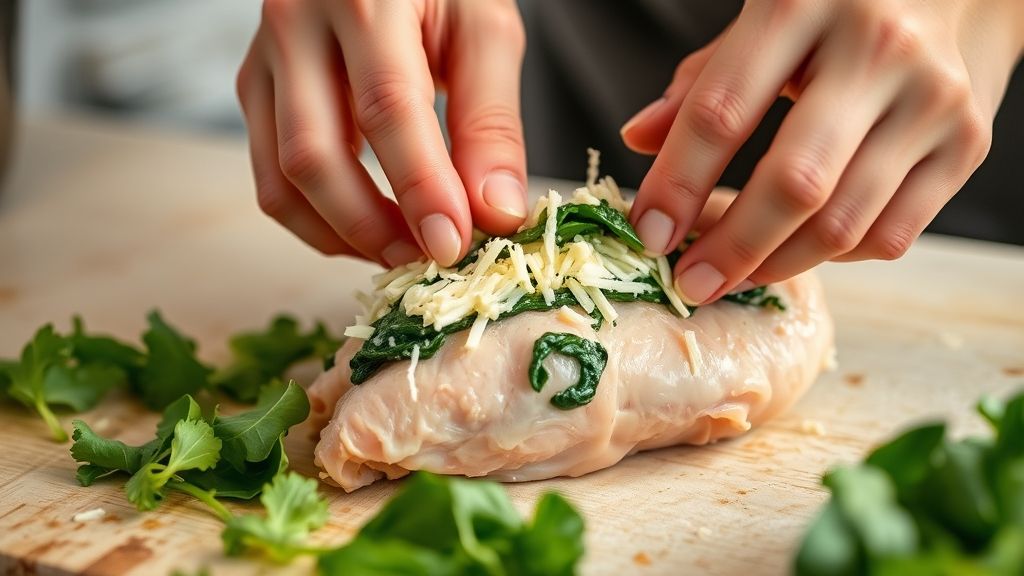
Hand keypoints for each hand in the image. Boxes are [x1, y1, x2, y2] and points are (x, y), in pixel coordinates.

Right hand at [237, 0, 527, 266]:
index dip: (421, 188)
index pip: (387, 108)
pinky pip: (271, 178)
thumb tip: (495, 213)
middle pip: (315, 155)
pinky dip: (319, 221)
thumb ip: (492, 121)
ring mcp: (264, 60)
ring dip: (343, 235)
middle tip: (430, 259)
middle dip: (373, 227)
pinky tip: (369, 230)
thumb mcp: (485, 31)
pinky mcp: (255, 89)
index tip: (453, 246)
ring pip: (281, 180)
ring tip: (405, 252)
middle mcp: (296, 24)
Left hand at [622, 0, 1023, 303]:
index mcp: (803, 4)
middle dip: (732, 248)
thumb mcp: (762, 23)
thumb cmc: (835, 10)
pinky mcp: (968, 144)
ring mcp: (932, 100)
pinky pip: (890, 235)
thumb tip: (637, 140)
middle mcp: (877, 49)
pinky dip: (834, 258)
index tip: (649, 233)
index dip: (677, 184)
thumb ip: (702, 82)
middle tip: (691, 282)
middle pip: (794, 182)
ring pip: (844, 223)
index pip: (722, 112)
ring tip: (734, 274)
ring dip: (776, 265)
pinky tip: (799, 248)